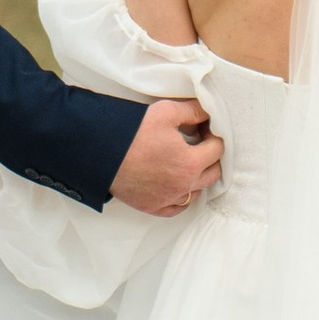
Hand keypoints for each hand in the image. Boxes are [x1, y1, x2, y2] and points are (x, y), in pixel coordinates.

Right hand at [109, 102, 221, 217]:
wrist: (101, 153)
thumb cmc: (133, 132)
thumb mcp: (166, 112)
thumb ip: (192, 111)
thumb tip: (207, 112)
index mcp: (190, 163)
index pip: (217, 149)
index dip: (213, 135)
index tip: (203, 128)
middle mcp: (183, 186)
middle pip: (212, 173)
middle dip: (210, 156)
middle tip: (199, 143)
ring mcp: (168, 200)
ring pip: (196, 192)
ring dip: (198, 177)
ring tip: (186, 162)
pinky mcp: (153, 207)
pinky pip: (177, 208)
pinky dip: (181, 197)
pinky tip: (177, 184)